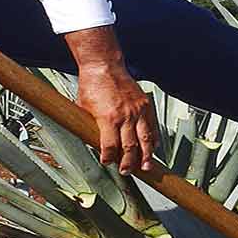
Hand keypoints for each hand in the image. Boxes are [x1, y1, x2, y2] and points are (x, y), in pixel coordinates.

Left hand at [64, 27, 159, 173]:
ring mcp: (137, 110)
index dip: (108, 158)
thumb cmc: (93, 85)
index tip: (107, 162)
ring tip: (146, 167)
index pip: (110, 147)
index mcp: (108, 118)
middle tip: (126, 171)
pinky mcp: (145, 105)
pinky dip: (153, 139)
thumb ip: (90, 126)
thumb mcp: (84, 109)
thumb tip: (92, 142)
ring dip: (146, 156)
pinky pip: (152, 126)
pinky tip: (152, 148)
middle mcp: (125, 115)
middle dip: (128, 163)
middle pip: (130, 147)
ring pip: (145, 139)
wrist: (104, 66)